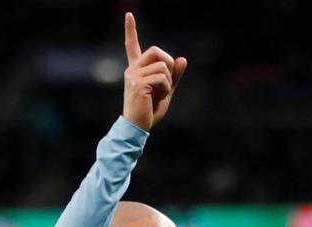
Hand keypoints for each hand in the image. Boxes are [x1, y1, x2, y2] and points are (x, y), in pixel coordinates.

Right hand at [122, 13, 186, 130]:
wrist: (137, 127)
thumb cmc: (149, 111)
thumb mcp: (166, 91)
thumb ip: (174, 76)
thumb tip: (182, 59)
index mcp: (136, 69)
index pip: (132, 45)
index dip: (131, 30)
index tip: (128, 14)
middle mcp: (132, 69)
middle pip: (157, 51)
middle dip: (169, 64)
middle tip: (167, 82)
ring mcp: (133, 75)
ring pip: (163, 65)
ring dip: (169, 81)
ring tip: (159, 94)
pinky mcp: (138, 83)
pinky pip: (162, 77)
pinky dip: (166, 88)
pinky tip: (158, 98)